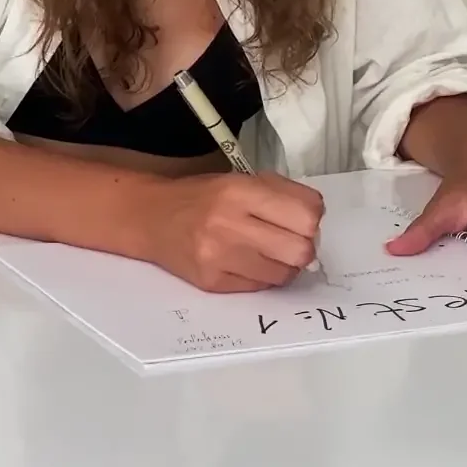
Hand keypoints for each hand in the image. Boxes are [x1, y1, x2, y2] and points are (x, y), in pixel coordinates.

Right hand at [145, 171, 325, 291]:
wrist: (150, 218)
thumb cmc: (200, 196)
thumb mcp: (239, 179)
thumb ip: (281, 194)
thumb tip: (316, 221)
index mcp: (239, 191)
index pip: (306, 215)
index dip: (312, 218)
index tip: (301, 219)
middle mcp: (228, 224)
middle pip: (301, 250)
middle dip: (303, 246)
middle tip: (289, 240)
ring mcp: (218, 258)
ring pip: (284, 275)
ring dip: (283, 265)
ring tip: (266, 251)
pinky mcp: (212, 282)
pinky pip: (259, 287)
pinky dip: (261, 277)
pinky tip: (246, 262)